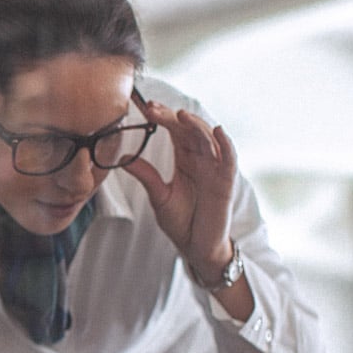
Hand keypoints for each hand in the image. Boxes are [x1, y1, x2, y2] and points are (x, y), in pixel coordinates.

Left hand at [122, 97, 236, 280]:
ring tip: (180, 115)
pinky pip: (229, 158)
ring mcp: (215, 168)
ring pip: (208, 138)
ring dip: (196, 125)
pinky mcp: (226, 181)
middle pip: (189, 129)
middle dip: (172, 117)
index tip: (143, 106)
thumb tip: (123, 156)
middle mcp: (201, 158)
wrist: (196, 246)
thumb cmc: (181, 221)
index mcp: (184, 158)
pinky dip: (226, 144)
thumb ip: (145, 175)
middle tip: (152, 108)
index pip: (174, 130)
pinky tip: (218, 131)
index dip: (161, 117)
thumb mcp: (159, 195)